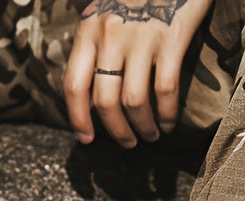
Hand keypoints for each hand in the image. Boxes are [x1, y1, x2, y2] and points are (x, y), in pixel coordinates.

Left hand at [65, 0, 211, 146]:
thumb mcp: (105, 12)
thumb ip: (96, 46)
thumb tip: (91, 95)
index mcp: (88, 30)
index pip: (74, 85)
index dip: (77, 118)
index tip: (86, 138)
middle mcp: (110, 35)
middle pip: (104, 101)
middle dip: (116, 130)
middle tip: (127, 143)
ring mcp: (141, 37)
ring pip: (133, 101)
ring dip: (141, 127)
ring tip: (149, 136)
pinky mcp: (171, 38)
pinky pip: (164, 89)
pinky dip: (166, 113)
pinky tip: (168, 122)